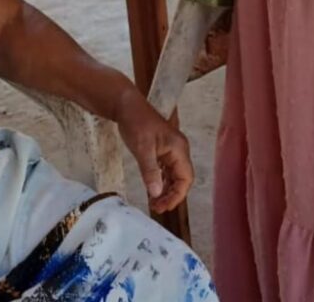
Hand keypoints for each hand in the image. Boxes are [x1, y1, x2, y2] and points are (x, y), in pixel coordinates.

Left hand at [114, 85, 193, 212]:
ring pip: (174, 176)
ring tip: (153, 203)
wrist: (127, 107)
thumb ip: (150, 171)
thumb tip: (156, 194)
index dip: (177, 195)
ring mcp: (171, 150)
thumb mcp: (142, 149)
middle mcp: (179, 150)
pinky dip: (161, 182)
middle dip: (171, 195)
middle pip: (182, 179)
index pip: (186, 178)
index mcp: (179, 148)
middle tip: (156, 207)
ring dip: (166, 190)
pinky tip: (152, 190)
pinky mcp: (163, 150)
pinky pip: (167, 170)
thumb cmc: (136, 123)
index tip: (163, 207)